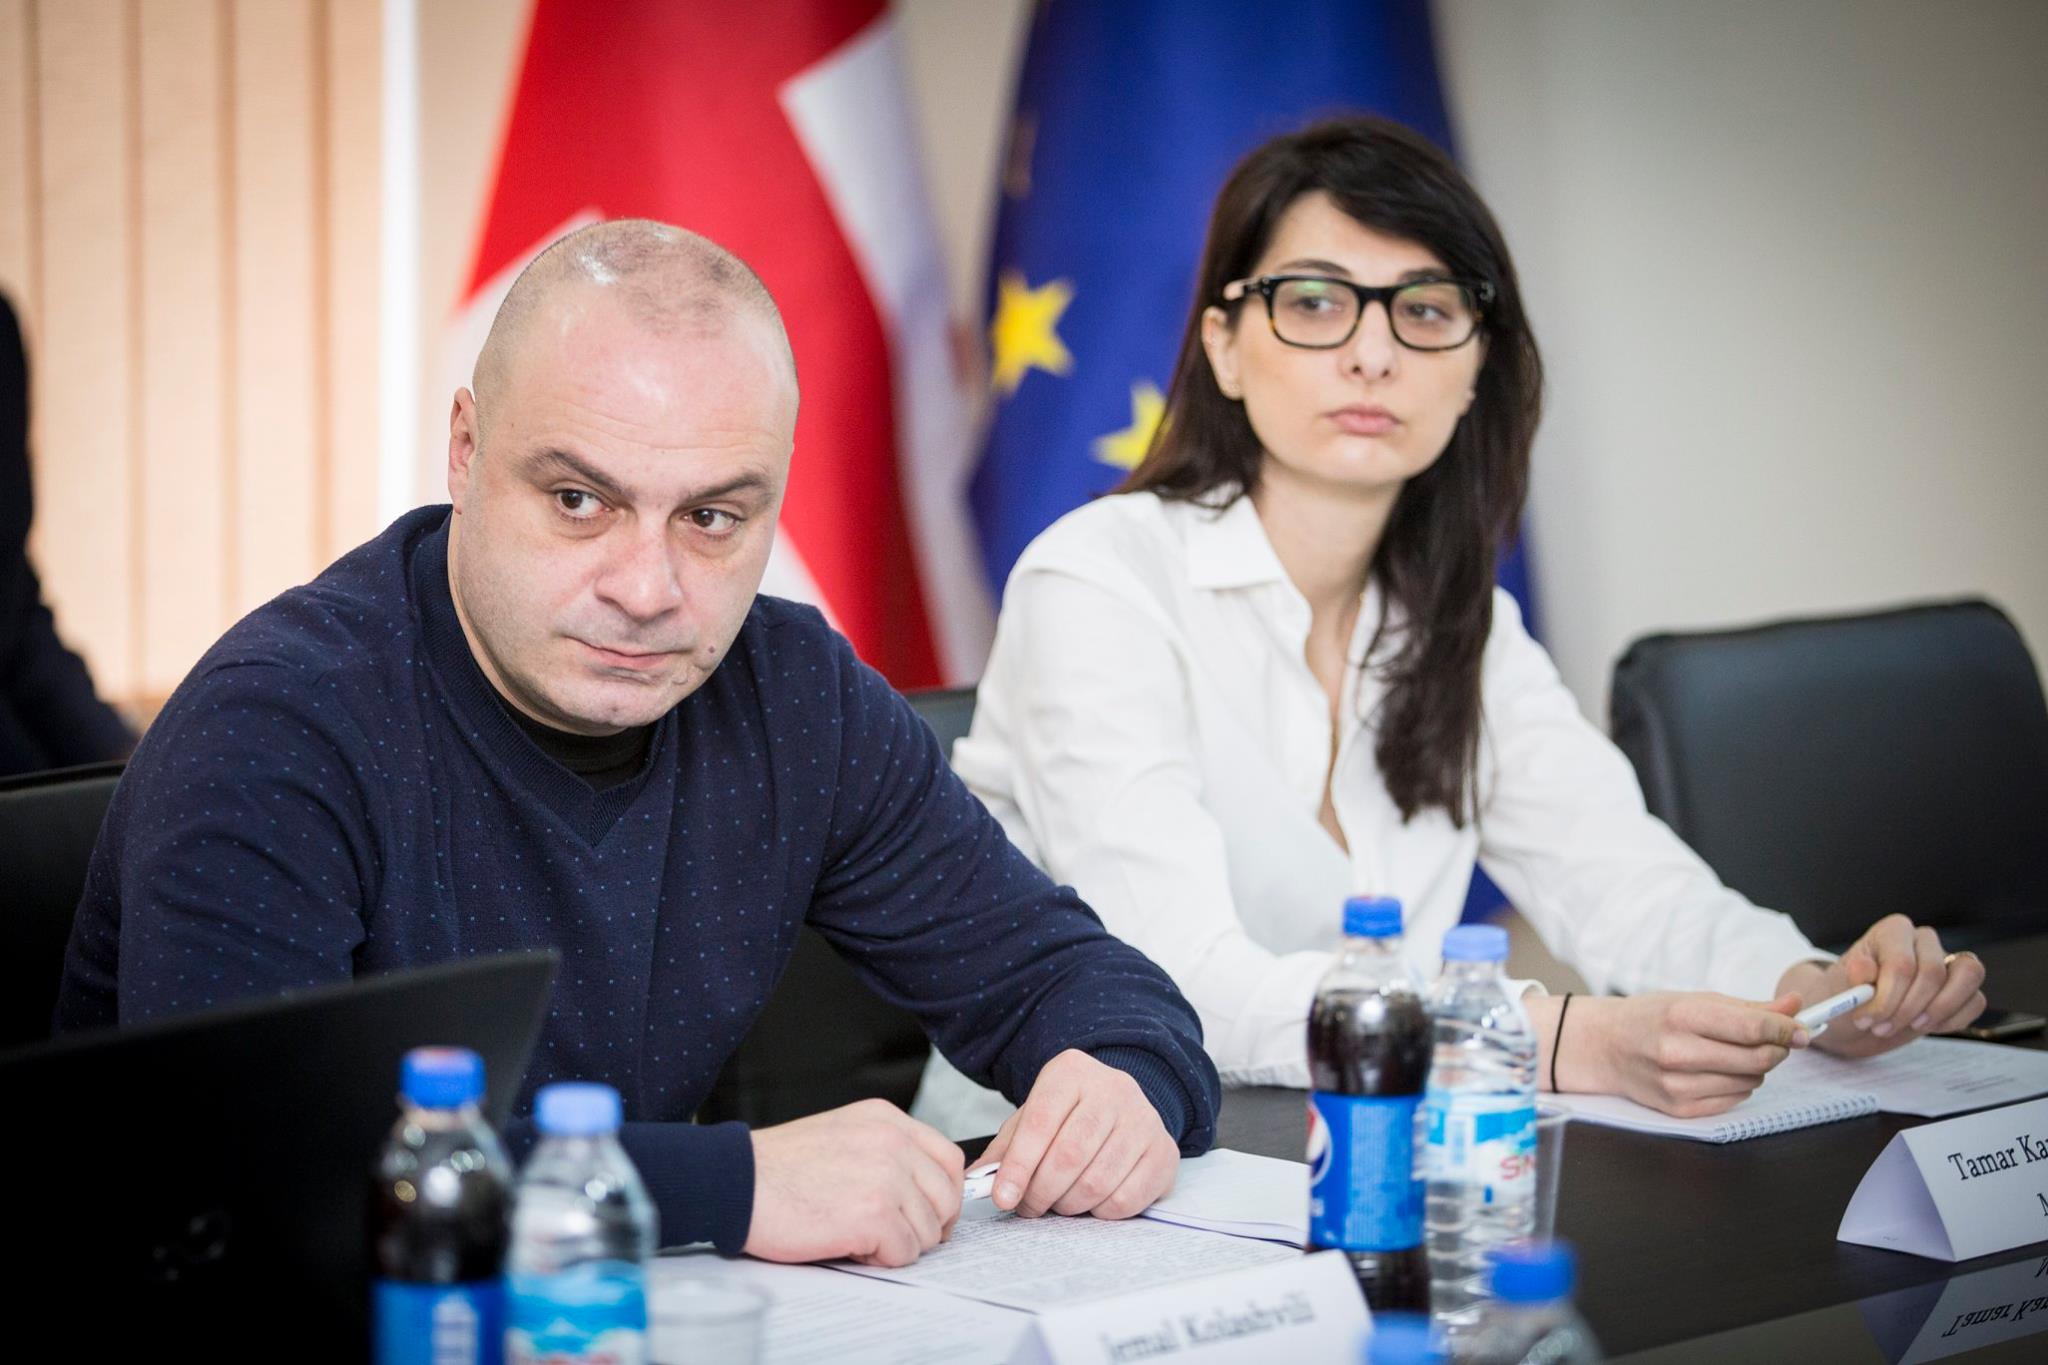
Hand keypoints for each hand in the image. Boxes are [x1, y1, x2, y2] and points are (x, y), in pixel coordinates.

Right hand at [744, 1098, 963, 1266]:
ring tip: (858, 1235)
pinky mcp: (875, 1214)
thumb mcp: (841, 1134)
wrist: (736, 1182)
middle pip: (945, 1197)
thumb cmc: (778, 1167)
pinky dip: (881, 1259)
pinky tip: (849, 1244)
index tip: (927, 1213)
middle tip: (892, 1235)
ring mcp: (887, 1177)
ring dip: (898, 1243)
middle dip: (926, 1224)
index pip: (948, 1158)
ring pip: (928, 1230)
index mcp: (886, 1119)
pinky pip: (904, 1252)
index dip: (942, 1194)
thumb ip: (885, 1150)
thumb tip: (921, 1189)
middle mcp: (893, 1142)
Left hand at [978, 1049, 1178, 1219]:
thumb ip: (1006, 1148)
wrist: (1120, 1102)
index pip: (1040, 1122)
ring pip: (1097, 1182)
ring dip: (1069, 1205)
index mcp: (1072, 1072)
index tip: (1003, 1197)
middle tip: (1029, 1207)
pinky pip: (1126, 1199)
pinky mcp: (1164, 1153)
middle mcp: (1114, 1090)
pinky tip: (1091, 1201)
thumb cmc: (1069, 1115)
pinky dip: (1100, 1212)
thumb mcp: (1033, 1116)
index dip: (1018, 1166)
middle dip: (1041, 1192)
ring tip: (1058, 1203)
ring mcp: (1144, 1120)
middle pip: (1069, 1156)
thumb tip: (976, 1182)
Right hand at [1543, 991, 1805, 1117]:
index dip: (1787, 1030)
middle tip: (1777, 1040)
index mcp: (1682, 1015)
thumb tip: (1795, 1006)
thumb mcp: (1693, 1000)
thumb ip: (1747, 1007)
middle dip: (1777, 1049)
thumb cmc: (1651, 1017)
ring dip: (1757, 1068)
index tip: (1804, 1030)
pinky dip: (1739, 1086)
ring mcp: (1677, 1084)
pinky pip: (1734, 1100)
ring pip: (1751, 1081)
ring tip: (1737, 1054)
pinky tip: (1721, 1072)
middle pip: (1758, 1058)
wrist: (1604, 1046)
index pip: (1752, 1028)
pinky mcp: (1679, 1109)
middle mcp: (1677, 1052)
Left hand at [1777, 914, 1987, 1057]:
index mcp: (1892, 931)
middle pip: (1933, 973)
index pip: (1902, 963)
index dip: (1888, 997)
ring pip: (1969, 975)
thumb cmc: (1845, 997)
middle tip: (1882, 1027)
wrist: (1853, 1019)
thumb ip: (1852, 978)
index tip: (1867, 1019)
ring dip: (1939, 1011)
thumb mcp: (1838, 988)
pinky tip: (1924, 1027)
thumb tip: (1865, 971)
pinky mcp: (1962, 988)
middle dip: (1908, 1009)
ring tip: (1909, 1026)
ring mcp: (1947, 963)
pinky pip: (1976, 1000)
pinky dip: (1952, 1020)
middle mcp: (1923, 941)